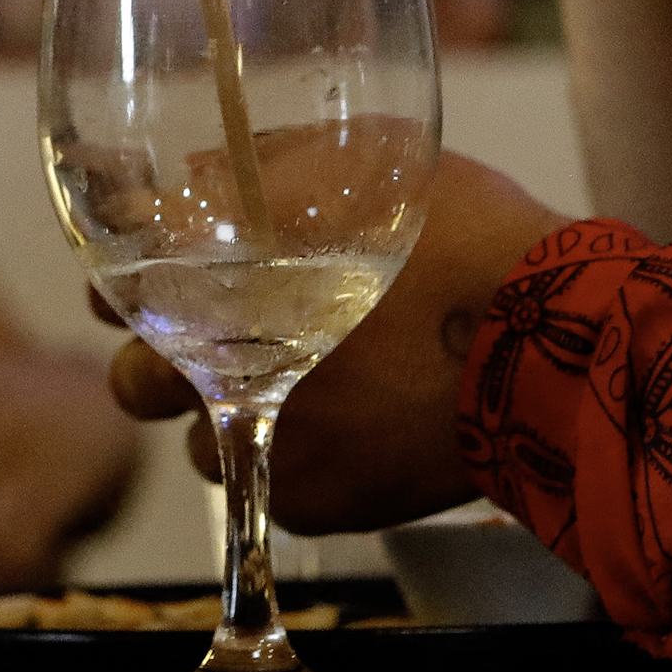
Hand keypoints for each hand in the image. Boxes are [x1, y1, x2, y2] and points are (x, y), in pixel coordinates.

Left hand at [107, 151, 563, 534]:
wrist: (555, 349)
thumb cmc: (470, 238)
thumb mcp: (369, 167)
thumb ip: (272, 168)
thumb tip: (194, 177)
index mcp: (226, 280)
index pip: (115, 291)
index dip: (118, 287)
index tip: (135, 286)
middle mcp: (225, 368)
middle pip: (133, 383)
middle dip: (158, 363)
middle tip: (211, 346)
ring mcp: (266, 443)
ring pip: (200, 443)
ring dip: (230, 418)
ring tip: (309, 389)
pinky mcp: (309, 503)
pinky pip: (268, 486)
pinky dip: (297, 461)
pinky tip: (354, 428)